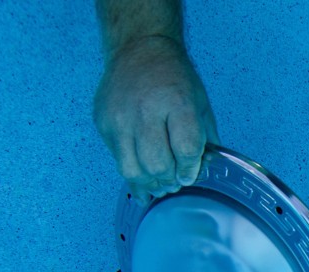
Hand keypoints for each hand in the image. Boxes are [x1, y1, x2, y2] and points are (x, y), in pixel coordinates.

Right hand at [93, 35, 220, 202]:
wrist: (139, 49)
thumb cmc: (174, 78)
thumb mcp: (200, 103)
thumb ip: (204, 138)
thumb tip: (203, 171)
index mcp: (177, 103)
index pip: (186, 150)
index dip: (190, 170)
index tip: (189, 175)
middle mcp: (145, 110)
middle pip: (157, 165)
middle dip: (169, 181)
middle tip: (174, 182)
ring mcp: (120, 118)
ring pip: (133, 170)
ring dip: (149, 184)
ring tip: (159, 184)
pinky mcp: (103, 124)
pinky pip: (118, 159)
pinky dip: (132, 173)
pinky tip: (142, 178)